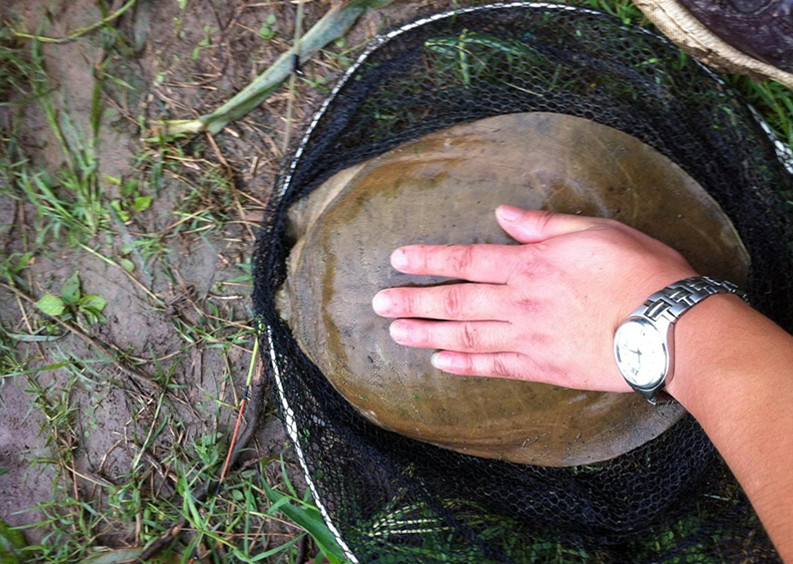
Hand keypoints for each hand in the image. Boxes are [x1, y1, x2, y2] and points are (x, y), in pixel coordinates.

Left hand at [371, 205, 696, 391]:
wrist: (670, 327)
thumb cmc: (639, 271)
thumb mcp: (594, 230)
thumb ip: (543, 225)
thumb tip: (505, 214)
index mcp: (530, 264)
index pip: (467, 259)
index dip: (430, 259)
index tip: (397, 260)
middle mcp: (520, 301)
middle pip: (455, 301)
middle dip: (412, 301)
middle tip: (378, 303)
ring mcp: (528, 338)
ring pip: (465, 336)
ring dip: (426, 334)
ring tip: (395, 332)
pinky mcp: (543, 367)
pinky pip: (494, 367)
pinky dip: (465, 365)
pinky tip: (440, 363)